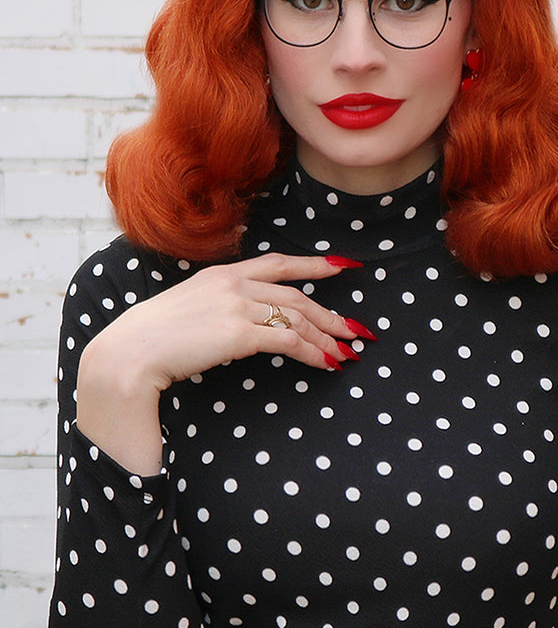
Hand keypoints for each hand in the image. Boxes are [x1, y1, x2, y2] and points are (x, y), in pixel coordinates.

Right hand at [76, 252, 365, 473]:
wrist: (130, 353)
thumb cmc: (152, 340)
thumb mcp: (187, 310)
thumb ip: (216, 308)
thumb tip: (240, 325)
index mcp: (220, 274)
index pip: (277, 263)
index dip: (314, 264)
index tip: (343, 266)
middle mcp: (233, 284)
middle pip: (296, 295)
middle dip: (331, 314)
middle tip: (357, 330)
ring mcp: (237, 306)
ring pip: (298, 319)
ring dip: (328, 338)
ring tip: (348, 353)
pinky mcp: (239, 333)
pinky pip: (289, 341)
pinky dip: (314, 353)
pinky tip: (328, 364)